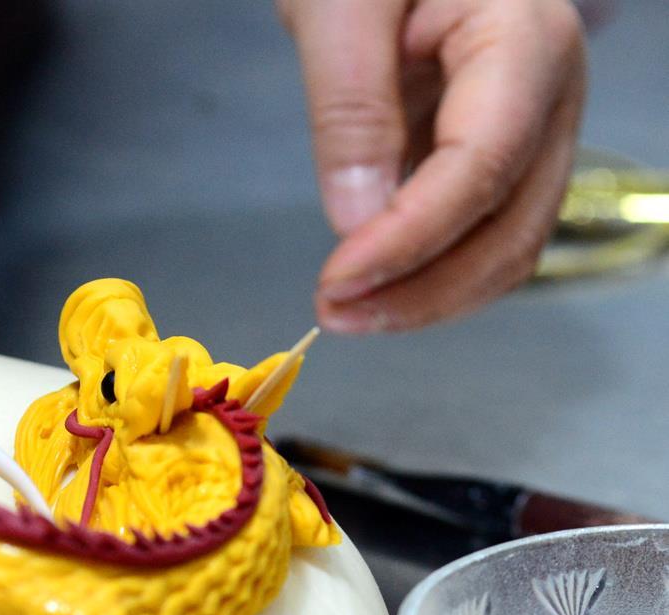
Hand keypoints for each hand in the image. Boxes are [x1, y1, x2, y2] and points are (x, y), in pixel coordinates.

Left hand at [278, 0, 585, 331]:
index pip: (481, 164)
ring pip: (508, 246)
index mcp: (524, 41)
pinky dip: (434, 275)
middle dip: (424, 289)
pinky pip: (485, 235)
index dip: (410, 237)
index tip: (338, 278)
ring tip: (346, 312)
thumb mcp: (341, 10)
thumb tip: (355, 222)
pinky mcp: (504, 157)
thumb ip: (350, 109)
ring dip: (430, 297)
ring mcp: (536, 131)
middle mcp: (552, 95)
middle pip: (511, 225)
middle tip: (333, 314)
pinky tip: (375, 288)